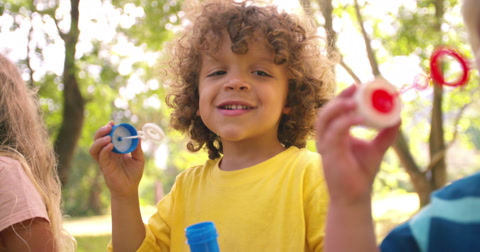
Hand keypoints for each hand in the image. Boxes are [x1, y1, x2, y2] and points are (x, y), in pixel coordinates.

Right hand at [89, 122, 144, 198]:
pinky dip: (104, 149)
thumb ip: (137, 148)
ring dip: (99, 140)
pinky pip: (100, 156)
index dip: (108, 129)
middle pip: (98, 139)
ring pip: (94, 147)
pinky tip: (110, 146)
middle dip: (101, 131)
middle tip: (109, 126)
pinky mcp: (104, 166)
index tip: (113, 123)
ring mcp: (104, 160)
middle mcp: (107, 153)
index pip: (108, 136)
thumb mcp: (139, 159)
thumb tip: (138, 136)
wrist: (130, 188)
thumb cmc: (134, 174)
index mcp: (115, 149)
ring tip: (108, 137)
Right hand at [315, 85, 399, 205]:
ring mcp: (325, 145)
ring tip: (353, 100)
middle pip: (326, 110)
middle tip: (355, 88)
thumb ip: (385, 134)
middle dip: (339, 97)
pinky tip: (359, 118)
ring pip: (324, 119)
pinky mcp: (329, 153)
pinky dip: (345, 122)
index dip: (343, 97)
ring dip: (337, 107)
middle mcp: (326, 137)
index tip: (358, 86)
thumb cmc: (361, 173)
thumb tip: (397, 118)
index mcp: (335, 133)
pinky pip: (334, 133)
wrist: (355, 196)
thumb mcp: (376, 148)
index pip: (335, 110)